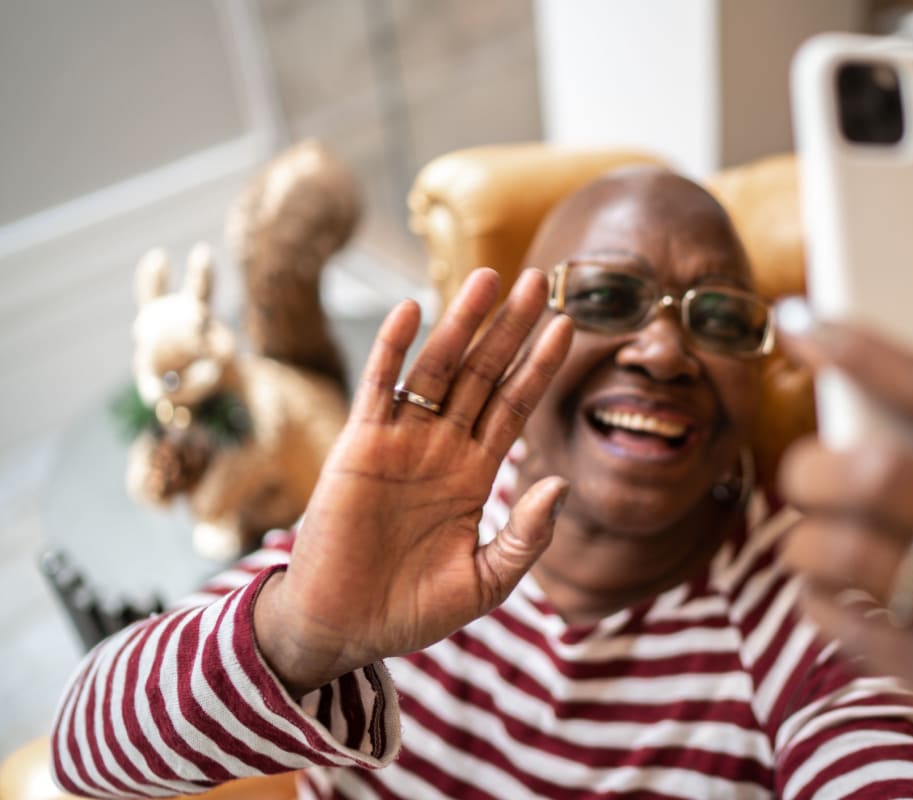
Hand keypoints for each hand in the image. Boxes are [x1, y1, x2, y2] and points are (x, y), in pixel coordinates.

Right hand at [254, 268, 572, 694]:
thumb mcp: (485, 582)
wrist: (344, 629)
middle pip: (483, 373)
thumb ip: (525, 537)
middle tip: (539, 279)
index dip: (540, 366)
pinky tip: (413, 309)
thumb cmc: (411, 610)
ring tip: (489, 278)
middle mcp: (442, 447)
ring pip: (438, 369)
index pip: (515, 406)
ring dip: (462, 323)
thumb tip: (559, 484)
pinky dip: (393, 348)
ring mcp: (401, 443)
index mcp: (475, 474)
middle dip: (511, 328)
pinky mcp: (360, 447)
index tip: (568, 326)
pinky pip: (379, 388)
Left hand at [773, 313, 912, 799]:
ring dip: (803, 542)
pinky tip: (828, 597)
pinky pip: (845, 622)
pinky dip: (815, 602)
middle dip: (812, 467)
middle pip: (882, 474)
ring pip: (848, 551)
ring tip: (808, 541)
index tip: (801, 325)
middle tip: (800, 473)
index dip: (866, 352)